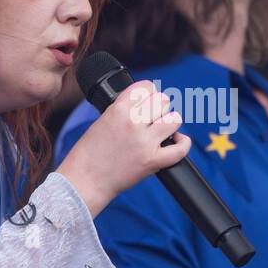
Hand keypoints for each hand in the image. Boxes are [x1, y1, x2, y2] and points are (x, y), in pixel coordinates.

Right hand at [56, 80, 191, 216]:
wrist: (84, 181)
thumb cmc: (89, 153)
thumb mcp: (102, 120)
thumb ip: (124, 110)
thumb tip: (145, 104)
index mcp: (118, 109)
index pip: (146, 87)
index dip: (149, 93)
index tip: (147, 100)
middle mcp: (132, 122)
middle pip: (162, 101)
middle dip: (159, 108)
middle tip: (152, 119)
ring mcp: (144, 142)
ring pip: (174, 119)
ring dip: (170, 123)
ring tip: (162, 130)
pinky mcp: (152, 161)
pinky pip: (180, 149)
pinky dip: (182, 144)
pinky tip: (176, 142)